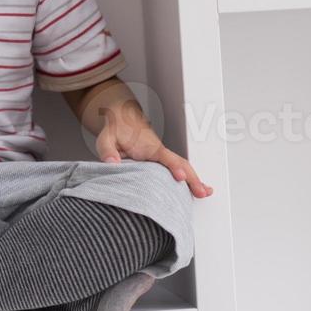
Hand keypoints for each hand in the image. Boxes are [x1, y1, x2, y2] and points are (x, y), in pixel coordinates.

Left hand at [93, 100, 212, 198]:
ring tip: (205, 192)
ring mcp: (163, 156)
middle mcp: (159, 151)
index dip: (173, 167)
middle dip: (192, 177)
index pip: (163, 156)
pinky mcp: (162, 160)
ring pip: (183, 166)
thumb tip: (112, 162)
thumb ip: (107, 149)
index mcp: (147, 146)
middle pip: (180, 163)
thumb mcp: (105, 138)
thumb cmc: (115, 129)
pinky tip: (197, 188)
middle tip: (201, 192)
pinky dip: (189, 177)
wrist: (122, 118)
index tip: (180, 177)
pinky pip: (178, 168)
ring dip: (194, 179)